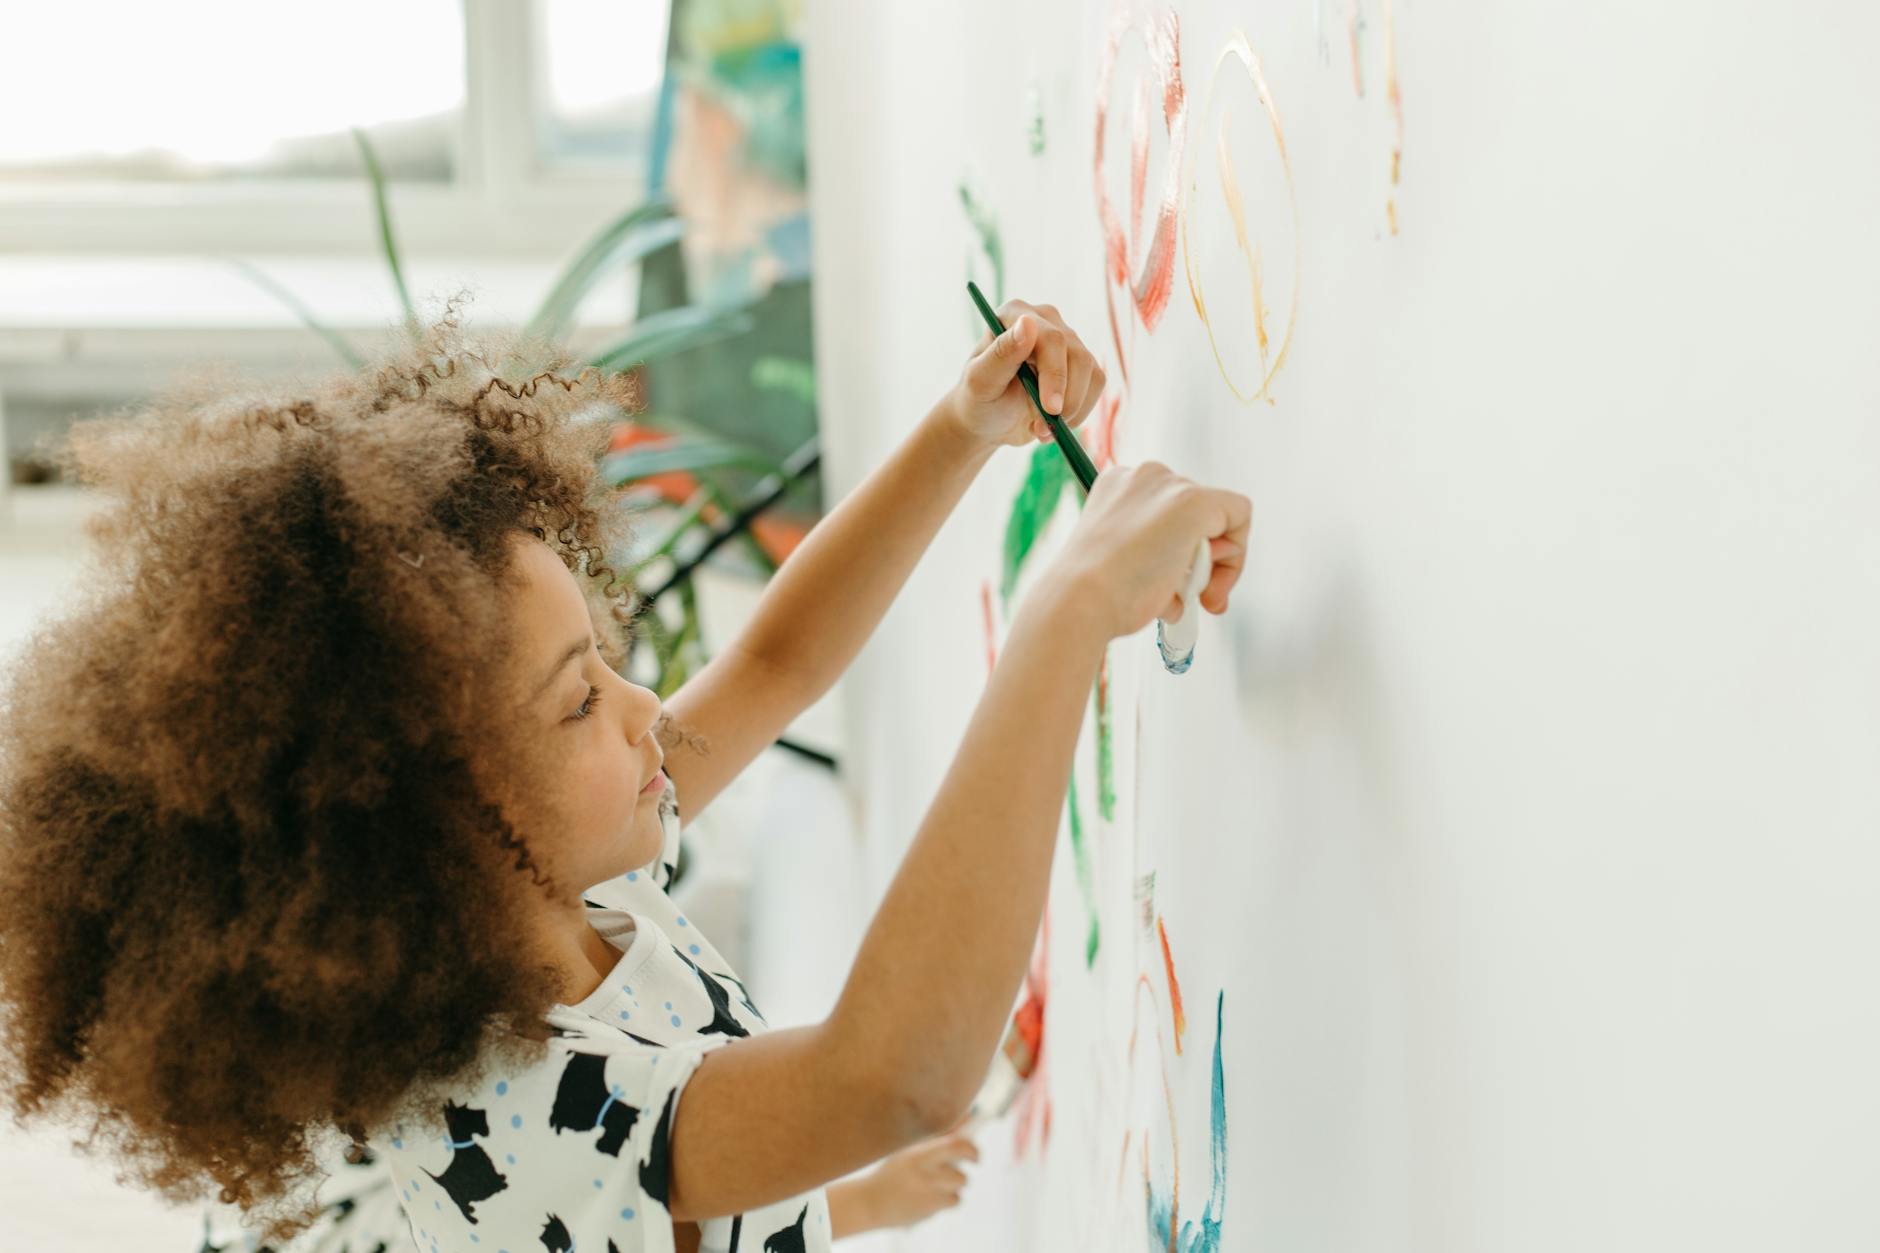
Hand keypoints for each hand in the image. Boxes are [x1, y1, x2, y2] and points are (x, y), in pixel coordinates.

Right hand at [854, 1131, 979, 1228]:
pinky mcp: (930, 1210)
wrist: (869, 1203)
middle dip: (972, 1161)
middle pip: (961, 1172)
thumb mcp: (908, 1150)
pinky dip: (948, 1197)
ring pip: (960, 1183)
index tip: (973, 1147)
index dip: (970, 1147)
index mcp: (918, 1155)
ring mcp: (928, 1194)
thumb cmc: (893, 1172)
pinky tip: (932, 1195)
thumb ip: (937, 1137)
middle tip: (973, 1159)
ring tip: (938, 1178)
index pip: (955, 1147)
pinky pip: (954, 1200)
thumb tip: (968, 1117)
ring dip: (955, 1180)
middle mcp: (925, 1175)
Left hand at [944, 299, 1105, 450]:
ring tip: (1041, 429)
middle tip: (1042, 429)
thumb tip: (1028, 323)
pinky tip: (1054, 423)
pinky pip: (1097, 384)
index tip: (1050, 408)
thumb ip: (1002, 354)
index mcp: (1015, 314)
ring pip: (1091, 371)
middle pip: (1076, 355)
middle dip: (1065, 399)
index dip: (1055, 375)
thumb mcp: (980, 381)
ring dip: (1071, 409)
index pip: (1050, 337)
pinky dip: (1079, 412)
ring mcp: (1067, 340)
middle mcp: (1044, 320)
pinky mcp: (1081, 363)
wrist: (989, 420)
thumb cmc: (978, 399)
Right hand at [1049, 461, 1250, 639]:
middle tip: (1199, 600)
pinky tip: (1210, 584)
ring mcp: (1169, 486)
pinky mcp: (1195, 501)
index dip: (1182, 549)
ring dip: (1212, 565)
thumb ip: (1159, 554)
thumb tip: (1203, 567)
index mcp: (1117, 486)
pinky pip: (1240, 514)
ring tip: (1184, 596)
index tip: (1178, 584)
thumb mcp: (1124, 563)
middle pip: (1197, 512)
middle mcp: (1143, 476)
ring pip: (1219, 518)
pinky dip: (1235, 556)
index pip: (1169, 510)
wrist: (1081, 600)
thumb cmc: (1095, 594)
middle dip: (1202, 559)